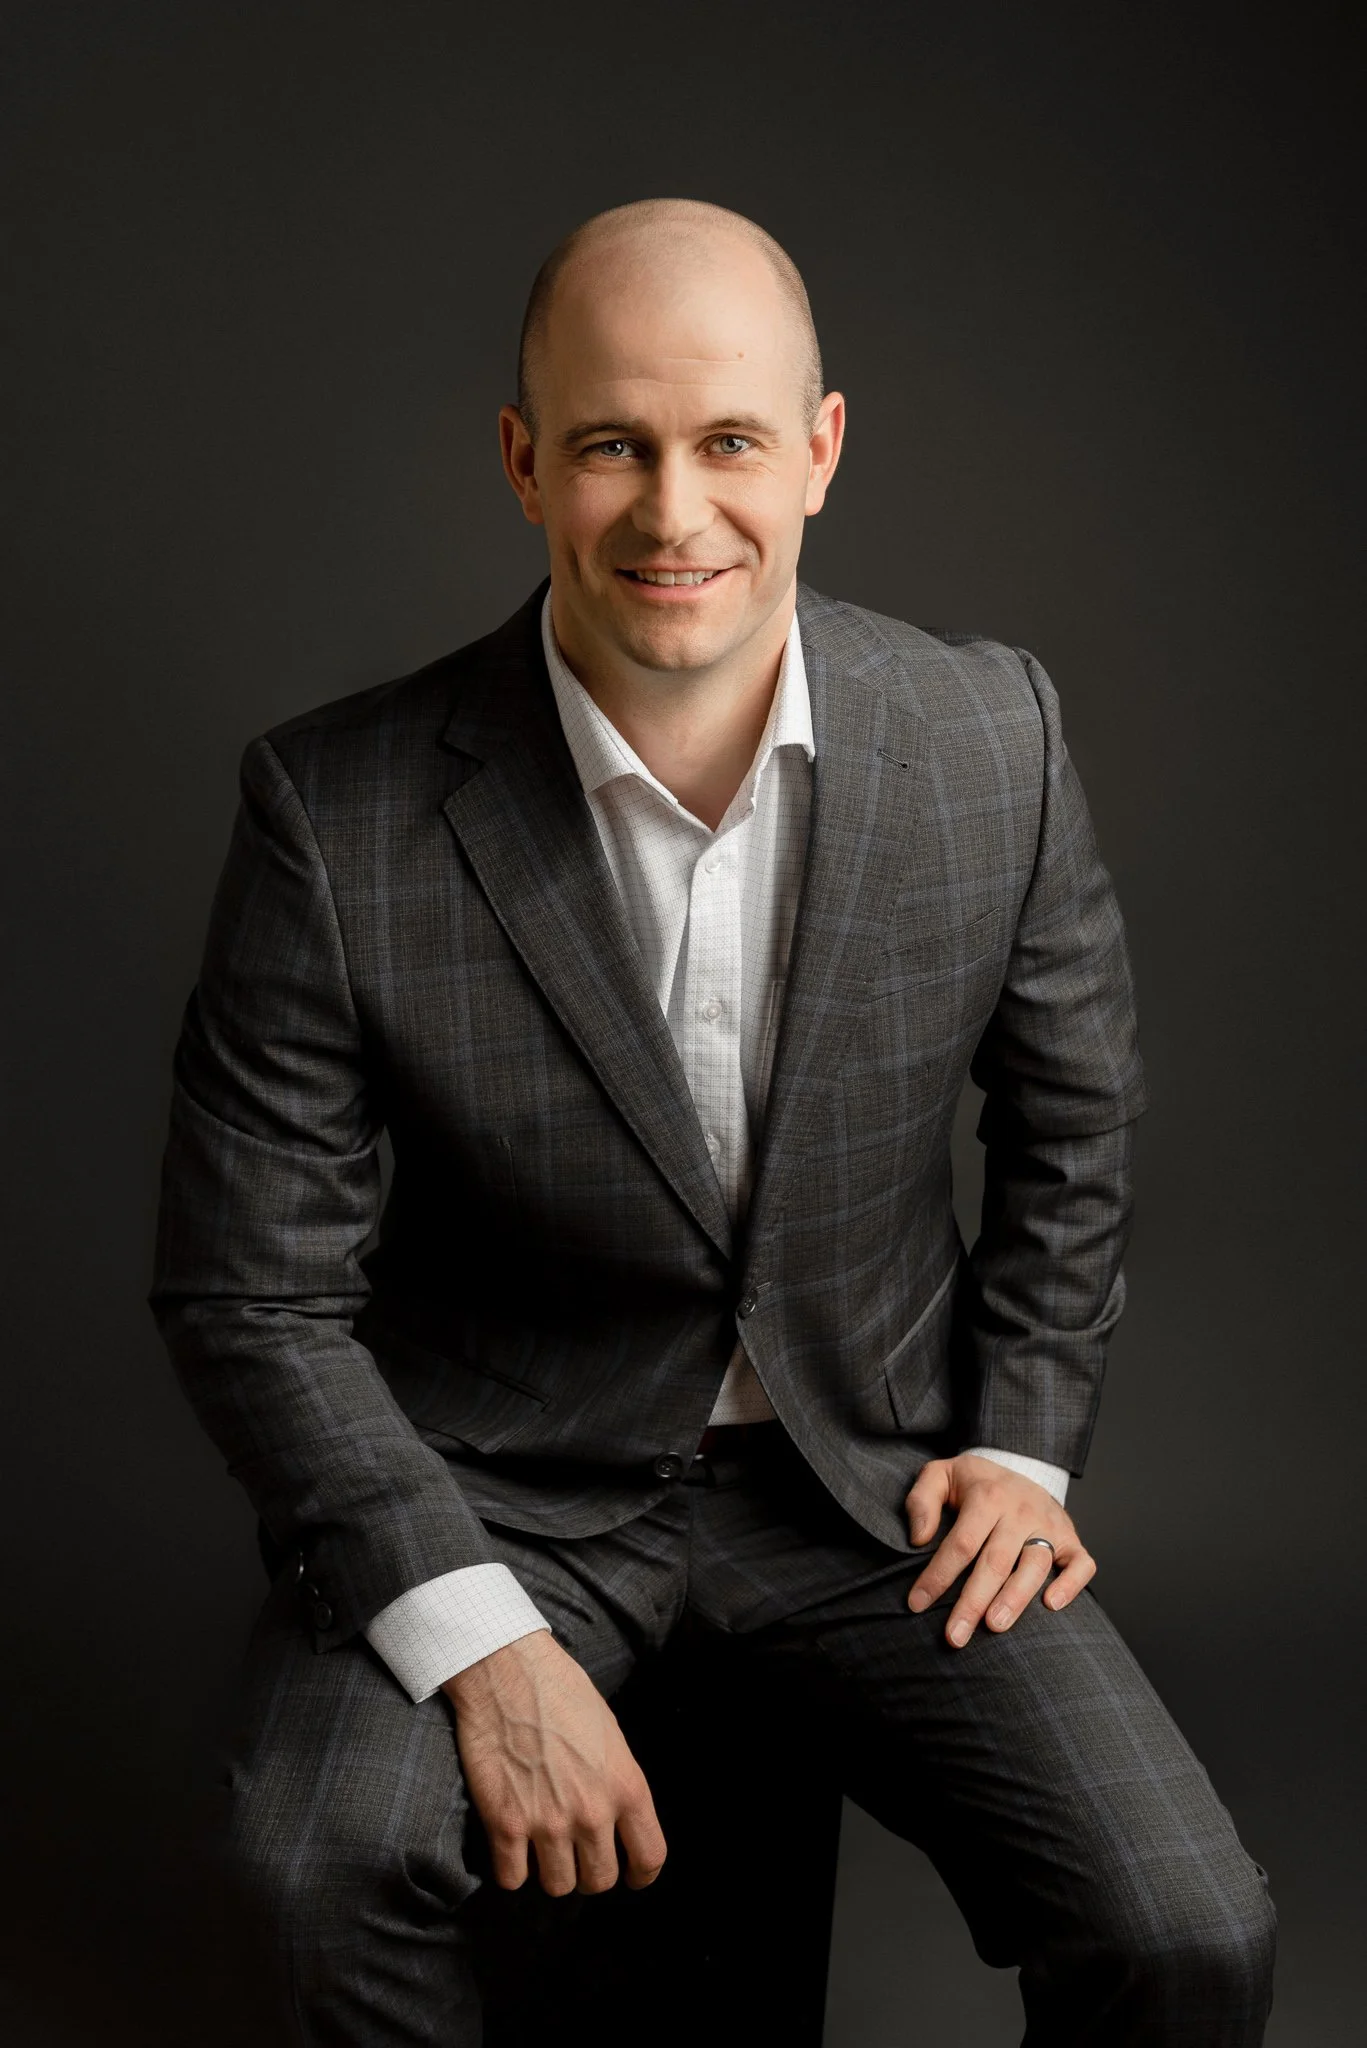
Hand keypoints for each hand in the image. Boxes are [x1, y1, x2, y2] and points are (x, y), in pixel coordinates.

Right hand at [442, 1630, 666, 1896]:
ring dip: (550, 1871)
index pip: (650, 1858)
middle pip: (599, 1880)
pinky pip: (512, 1878)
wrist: (508, 1670)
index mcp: (626, 1786)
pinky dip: (512, 1869)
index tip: (631, 1875)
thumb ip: (618, 1782)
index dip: (640, 1874)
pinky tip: (512, 1847)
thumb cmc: (561, 1691)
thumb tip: (616, 1818)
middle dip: (589, 1872)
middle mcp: (592, 1812)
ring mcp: (547, 1822)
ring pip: (557, 1886)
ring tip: (542, 1848)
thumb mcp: (611, 1734)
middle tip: (576, 1854)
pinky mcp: (504, 1824)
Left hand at [904, 1453, 1094, 1648]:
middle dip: (973, 1602)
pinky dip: (1071, 1584)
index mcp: (987, 1496)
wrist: (1020, 1465)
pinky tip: (1052, 1606)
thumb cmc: (974, 1483)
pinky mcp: (1071, 1538)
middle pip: (996, 1561)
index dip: (938, 1575)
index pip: (961, 1543)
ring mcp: (1049, 1525)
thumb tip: (918, 1539)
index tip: (917, 1604)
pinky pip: (1081, 1563)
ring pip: (1035, 1565)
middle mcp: (1021, 1511)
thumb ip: (921, 1501)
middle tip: (955, 1636)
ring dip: (1016, 1598)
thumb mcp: (940, 1475)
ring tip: (995, 1626)